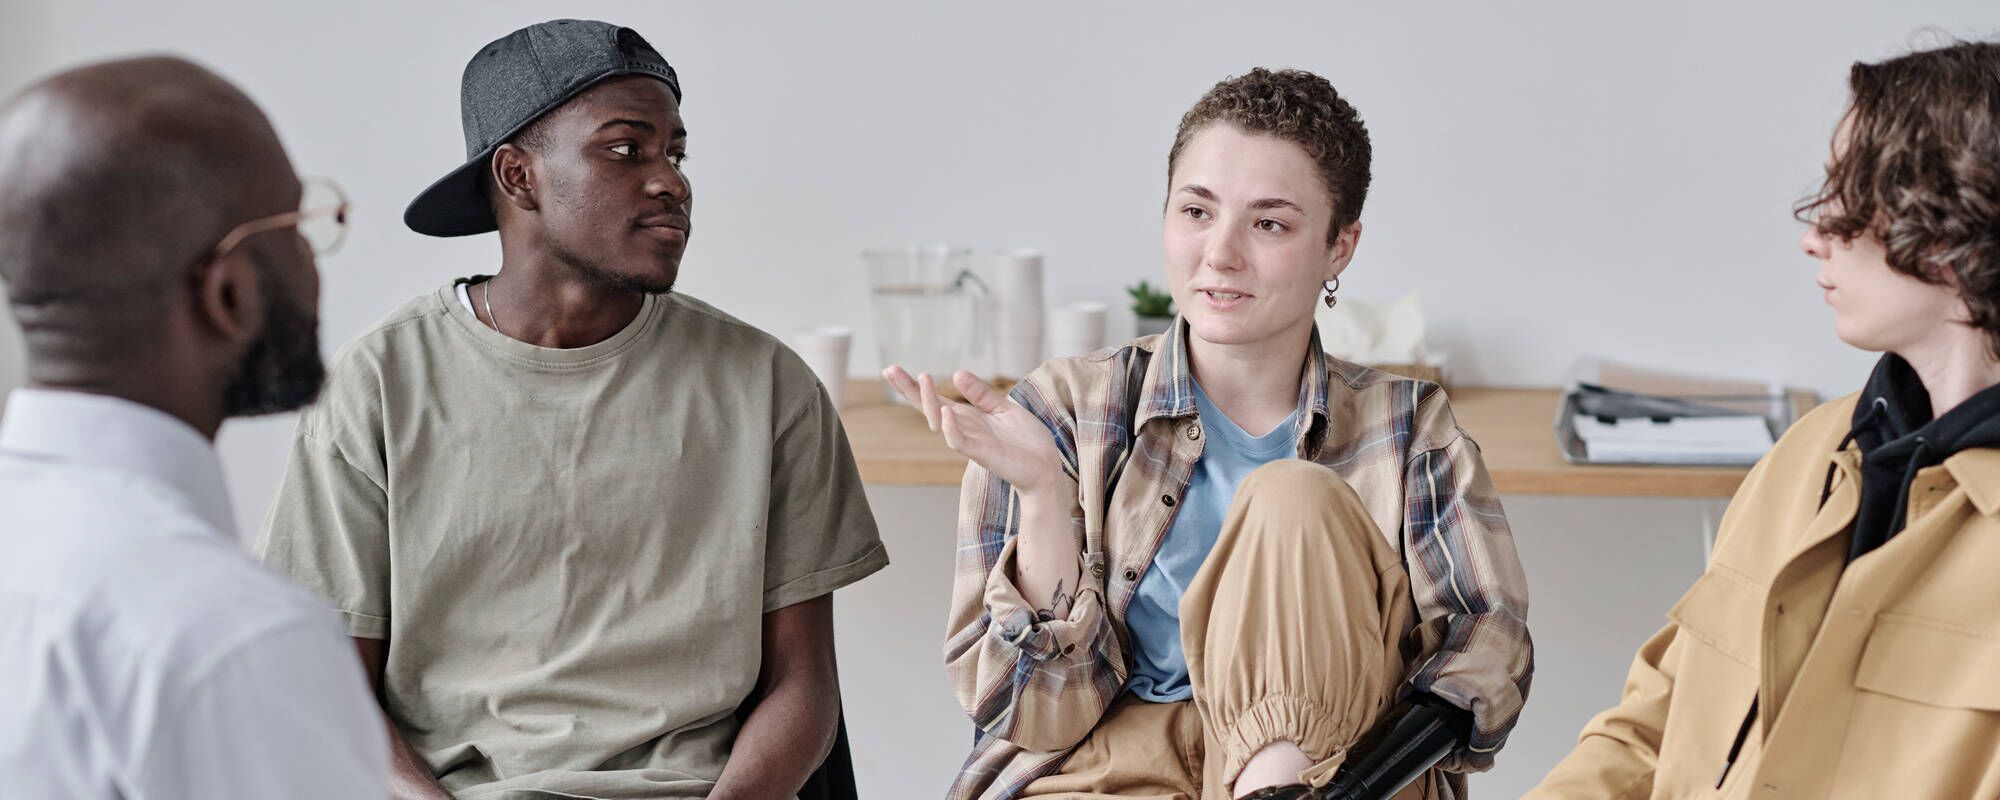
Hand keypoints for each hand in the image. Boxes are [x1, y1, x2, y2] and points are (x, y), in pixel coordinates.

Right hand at [883, 366, 1067, 497]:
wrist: (1046, 467)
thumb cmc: (1025, 441)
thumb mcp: (1003, 408)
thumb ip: (981, 393)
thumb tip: (956, 373)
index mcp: (967, 417)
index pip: (934, 399)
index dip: (913, 386)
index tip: (891, 370)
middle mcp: (963, 428)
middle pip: (928, 408)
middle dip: (909, 391)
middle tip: (890, 371)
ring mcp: (970, 441)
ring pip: (940, 421)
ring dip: (929, 401)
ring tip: (923, 378)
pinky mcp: (982, 453)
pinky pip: (960, 442)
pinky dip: (951, 429)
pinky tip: (947, 412)